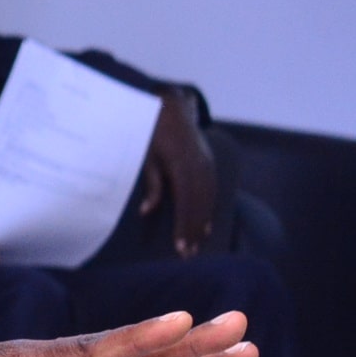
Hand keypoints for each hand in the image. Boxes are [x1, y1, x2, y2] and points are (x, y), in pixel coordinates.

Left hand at [136, 90, 217, 256]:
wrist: (168, 102)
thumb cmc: (148, 128)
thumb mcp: (144, 152)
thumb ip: (150, 182)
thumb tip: (147, 210)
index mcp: (181, 162)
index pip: (186, 200)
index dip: (185, 224)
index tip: (181, 246)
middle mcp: (198, 164)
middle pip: (199, 203)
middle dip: (193, 230)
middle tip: (188, 254)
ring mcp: (205, 161)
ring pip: (208, 197)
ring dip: (202, 222)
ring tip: (197, 245)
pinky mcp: (207, 160)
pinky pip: (211, 188)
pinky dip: (208, 207)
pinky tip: (205, 225)